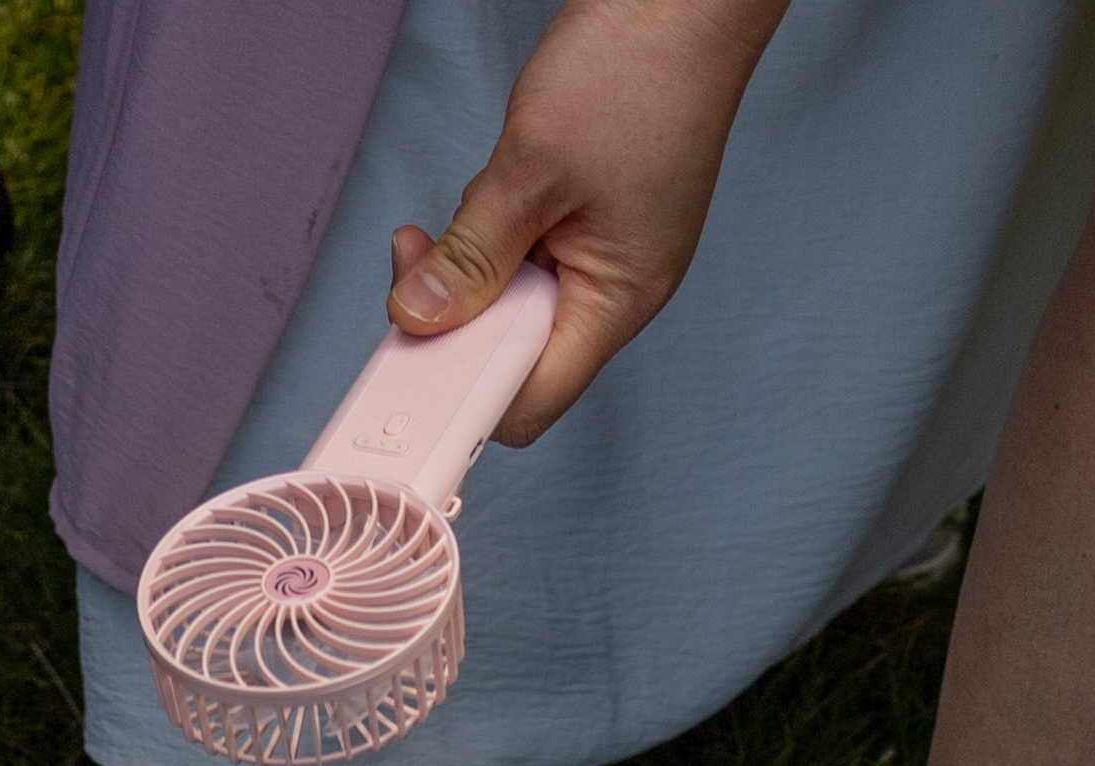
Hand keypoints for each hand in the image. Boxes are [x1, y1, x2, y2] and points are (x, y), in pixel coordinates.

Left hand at [385, 0, 796, 444]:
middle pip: (516, 355)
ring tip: (475, 204)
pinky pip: (529, 258)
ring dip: (476, 268)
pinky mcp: (596, 222)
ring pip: (517, 303)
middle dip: (460, 318)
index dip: (464, 394)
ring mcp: (609, 255)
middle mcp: (619, 289)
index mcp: (619, 299)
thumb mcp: (532, 167)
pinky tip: (497, 193)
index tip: (410, 363)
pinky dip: (498, 237)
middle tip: (420, 262)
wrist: (684, 1)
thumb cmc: (637, 69)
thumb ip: (472, 254)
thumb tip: (417, 317)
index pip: (530, 397)